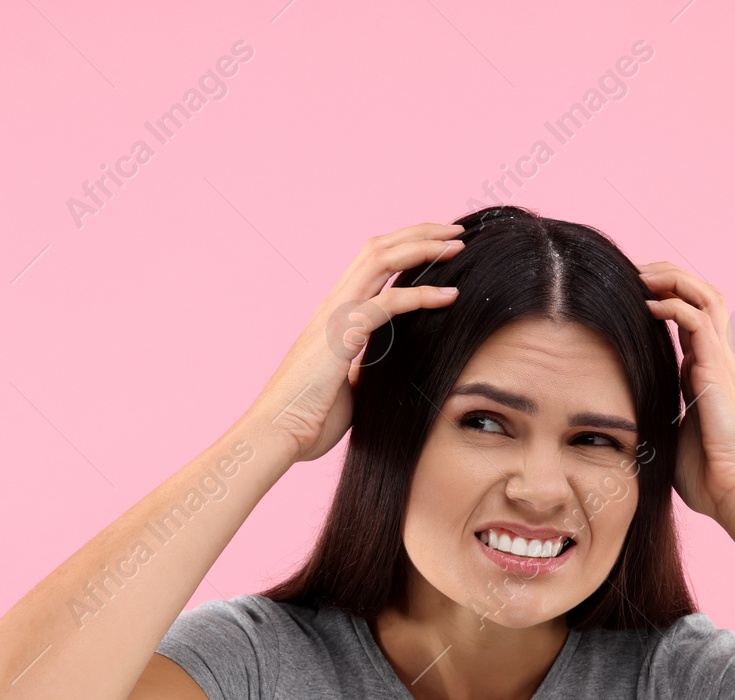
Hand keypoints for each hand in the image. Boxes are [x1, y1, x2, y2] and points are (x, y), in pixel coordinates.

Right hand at [244, 222, 464, 462]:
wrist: (276, 436)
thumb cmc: (308, 419)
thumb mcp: (346, 387)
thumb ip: (363, 370)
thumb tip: (381, 372)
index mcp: (333, 315)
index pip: (371, 264)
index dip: (404, 247)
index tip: (439, 245)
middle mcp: (333, 305)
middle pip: (377, 248)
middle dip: (419, 232)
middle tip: (456, 229)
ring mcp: (334, 317)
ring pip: (381, 261)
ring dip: (423, 248)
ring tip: (458, 245)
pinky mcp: (341, 336)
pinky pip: (387, 304)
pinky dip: (421, 295)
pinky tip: (451, 295)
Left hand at [640, 262, 734, 520]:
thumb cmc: (707, 479)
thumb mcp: (670, 440)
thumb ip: (654, 422)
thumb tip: (621, 426)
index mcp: (703, 375)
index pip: (688, 320)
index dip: (663, 300)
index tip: (629, 296)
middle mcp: (715, 361)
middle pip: (702, 296)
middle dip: (670, 276)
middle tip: (634, 273)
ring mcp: (720, 363)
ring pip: (706, 297)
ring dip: (674, 279)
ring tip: (641, 275)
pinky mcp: (717, 371)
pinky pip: (698, 320)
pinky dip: (673, 304)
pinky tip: (646, 306)